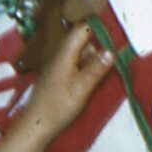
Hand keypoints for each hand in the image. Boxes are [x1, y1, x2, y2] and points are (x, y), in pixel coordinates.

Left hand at [0, 24, 116, 151]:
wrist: (37, 123)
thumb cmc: (58, 106)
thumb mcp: (82, 88)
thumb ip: (96, 68)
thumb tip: (110, 51)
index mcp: (65, 53)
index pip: (82, 29)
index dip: (98, 30)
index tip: (113, 40)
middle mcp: (60, 54)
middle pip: (83, 42)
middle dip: (97, 50)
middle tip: (106, 67)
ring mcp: (58, 64)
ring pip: (80, 54)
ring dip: (91, 62)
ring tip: (94, 80)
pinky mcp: (58, 74)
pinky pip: (75, 64)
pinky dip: (84, 70)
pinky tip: (86, 84)